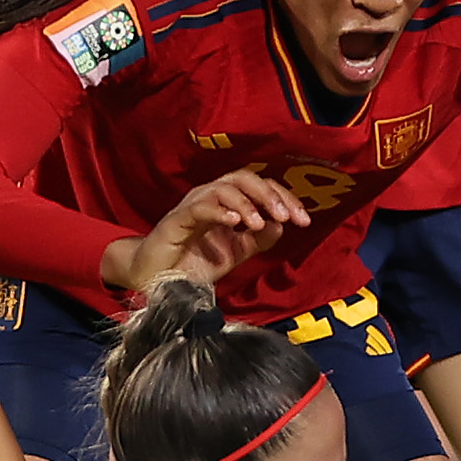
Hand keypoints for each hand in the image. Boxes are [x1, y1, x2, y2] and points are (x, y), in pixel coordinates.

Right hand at [106, 170, 307, 290]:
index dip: (284, 199)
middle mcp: (210, 197)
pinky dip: (220, 211)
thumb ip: (258, 240)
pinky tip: (235, 222)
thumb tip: (282, 225)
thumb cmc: (192, 263)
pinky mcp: (175, 221)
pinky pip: (200, 207)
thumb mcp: (234, 253)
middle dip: (270, 195)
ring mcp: (192, 206)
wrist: (156, 281)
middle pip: (244, 178)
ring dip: (247, 203)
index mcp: (226, 202)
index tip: (303, 220)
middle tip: (287, 216)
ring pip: (224, 187)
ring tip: (260, 223)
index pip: (260, 187)